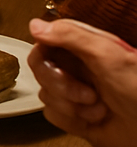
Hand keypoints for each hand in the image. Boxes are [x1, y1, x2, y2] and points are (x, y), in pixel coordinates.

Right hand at [28, 17, 136, 146]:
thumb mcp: (109, 56)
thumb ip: (72, 36)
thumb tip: (36, 26)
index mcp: (85, 47)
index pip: (46, 39)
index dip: (44, 52)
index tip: (54, 62)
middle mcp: (77, 68)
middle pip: (40, 68)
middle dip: (60, 85)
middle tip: (86, 93)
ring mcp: (74, 92)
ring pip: (45, 92)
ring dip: (70, 105)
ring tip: (96, 107)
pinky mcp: (73, 116)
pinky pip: (52, 114)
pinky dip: (70, 120)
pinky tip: (91, 120)